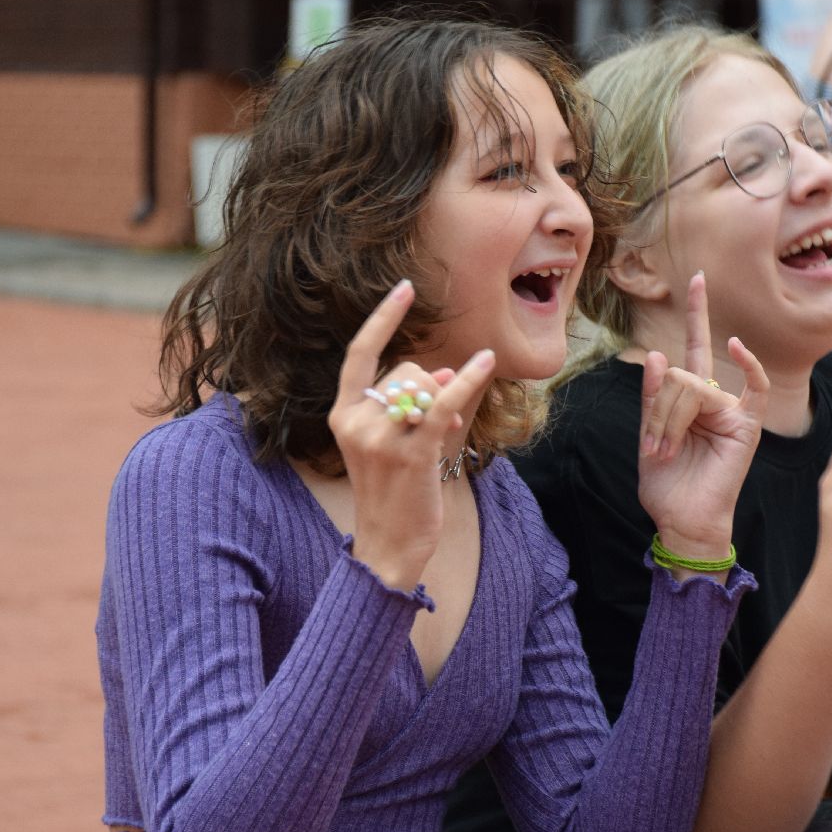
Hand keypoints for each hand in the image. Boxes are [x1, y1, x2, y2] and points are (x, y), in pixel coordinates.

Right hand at [330, 280, 495, 589]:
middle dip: (430, 386)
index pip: (359, 352)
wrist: (389, 543)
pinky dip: (469, 381)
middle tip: (439, 421)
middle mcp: (355, 421)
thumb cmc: (392, 491)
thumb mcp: (390, 442)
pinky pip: (445, 403)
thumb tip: (447, 372)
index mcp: (342, 414)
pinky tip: (488, 362)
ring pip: (426, 387)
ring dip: (445, 403)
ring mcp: (381, 438)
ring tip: (444, 434)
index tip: (404, 289)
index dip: (383, 318)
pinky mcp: (412, 452)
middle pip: (404, 371)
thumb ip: (411, 403)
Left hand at [637, 272, 769, 569]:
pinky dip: (748, 365)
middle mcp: (713, 398)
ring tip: (664, 452)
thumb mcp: (647, 435)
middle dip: (657, 410)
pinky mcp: (747, 426)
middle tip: (653, 446)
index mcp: (689, 398)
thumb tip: (657, 356)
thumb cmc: (666, 485)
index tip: (698, 277)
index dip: (697, 312)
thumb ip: (653, 397)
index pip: (694, 346)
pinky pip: (754, 388)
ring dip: (667, 421)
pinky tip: (737, 347)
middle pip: (680, 375)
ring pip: (692, 387)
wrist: (683, 521)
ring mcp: (732, 410)